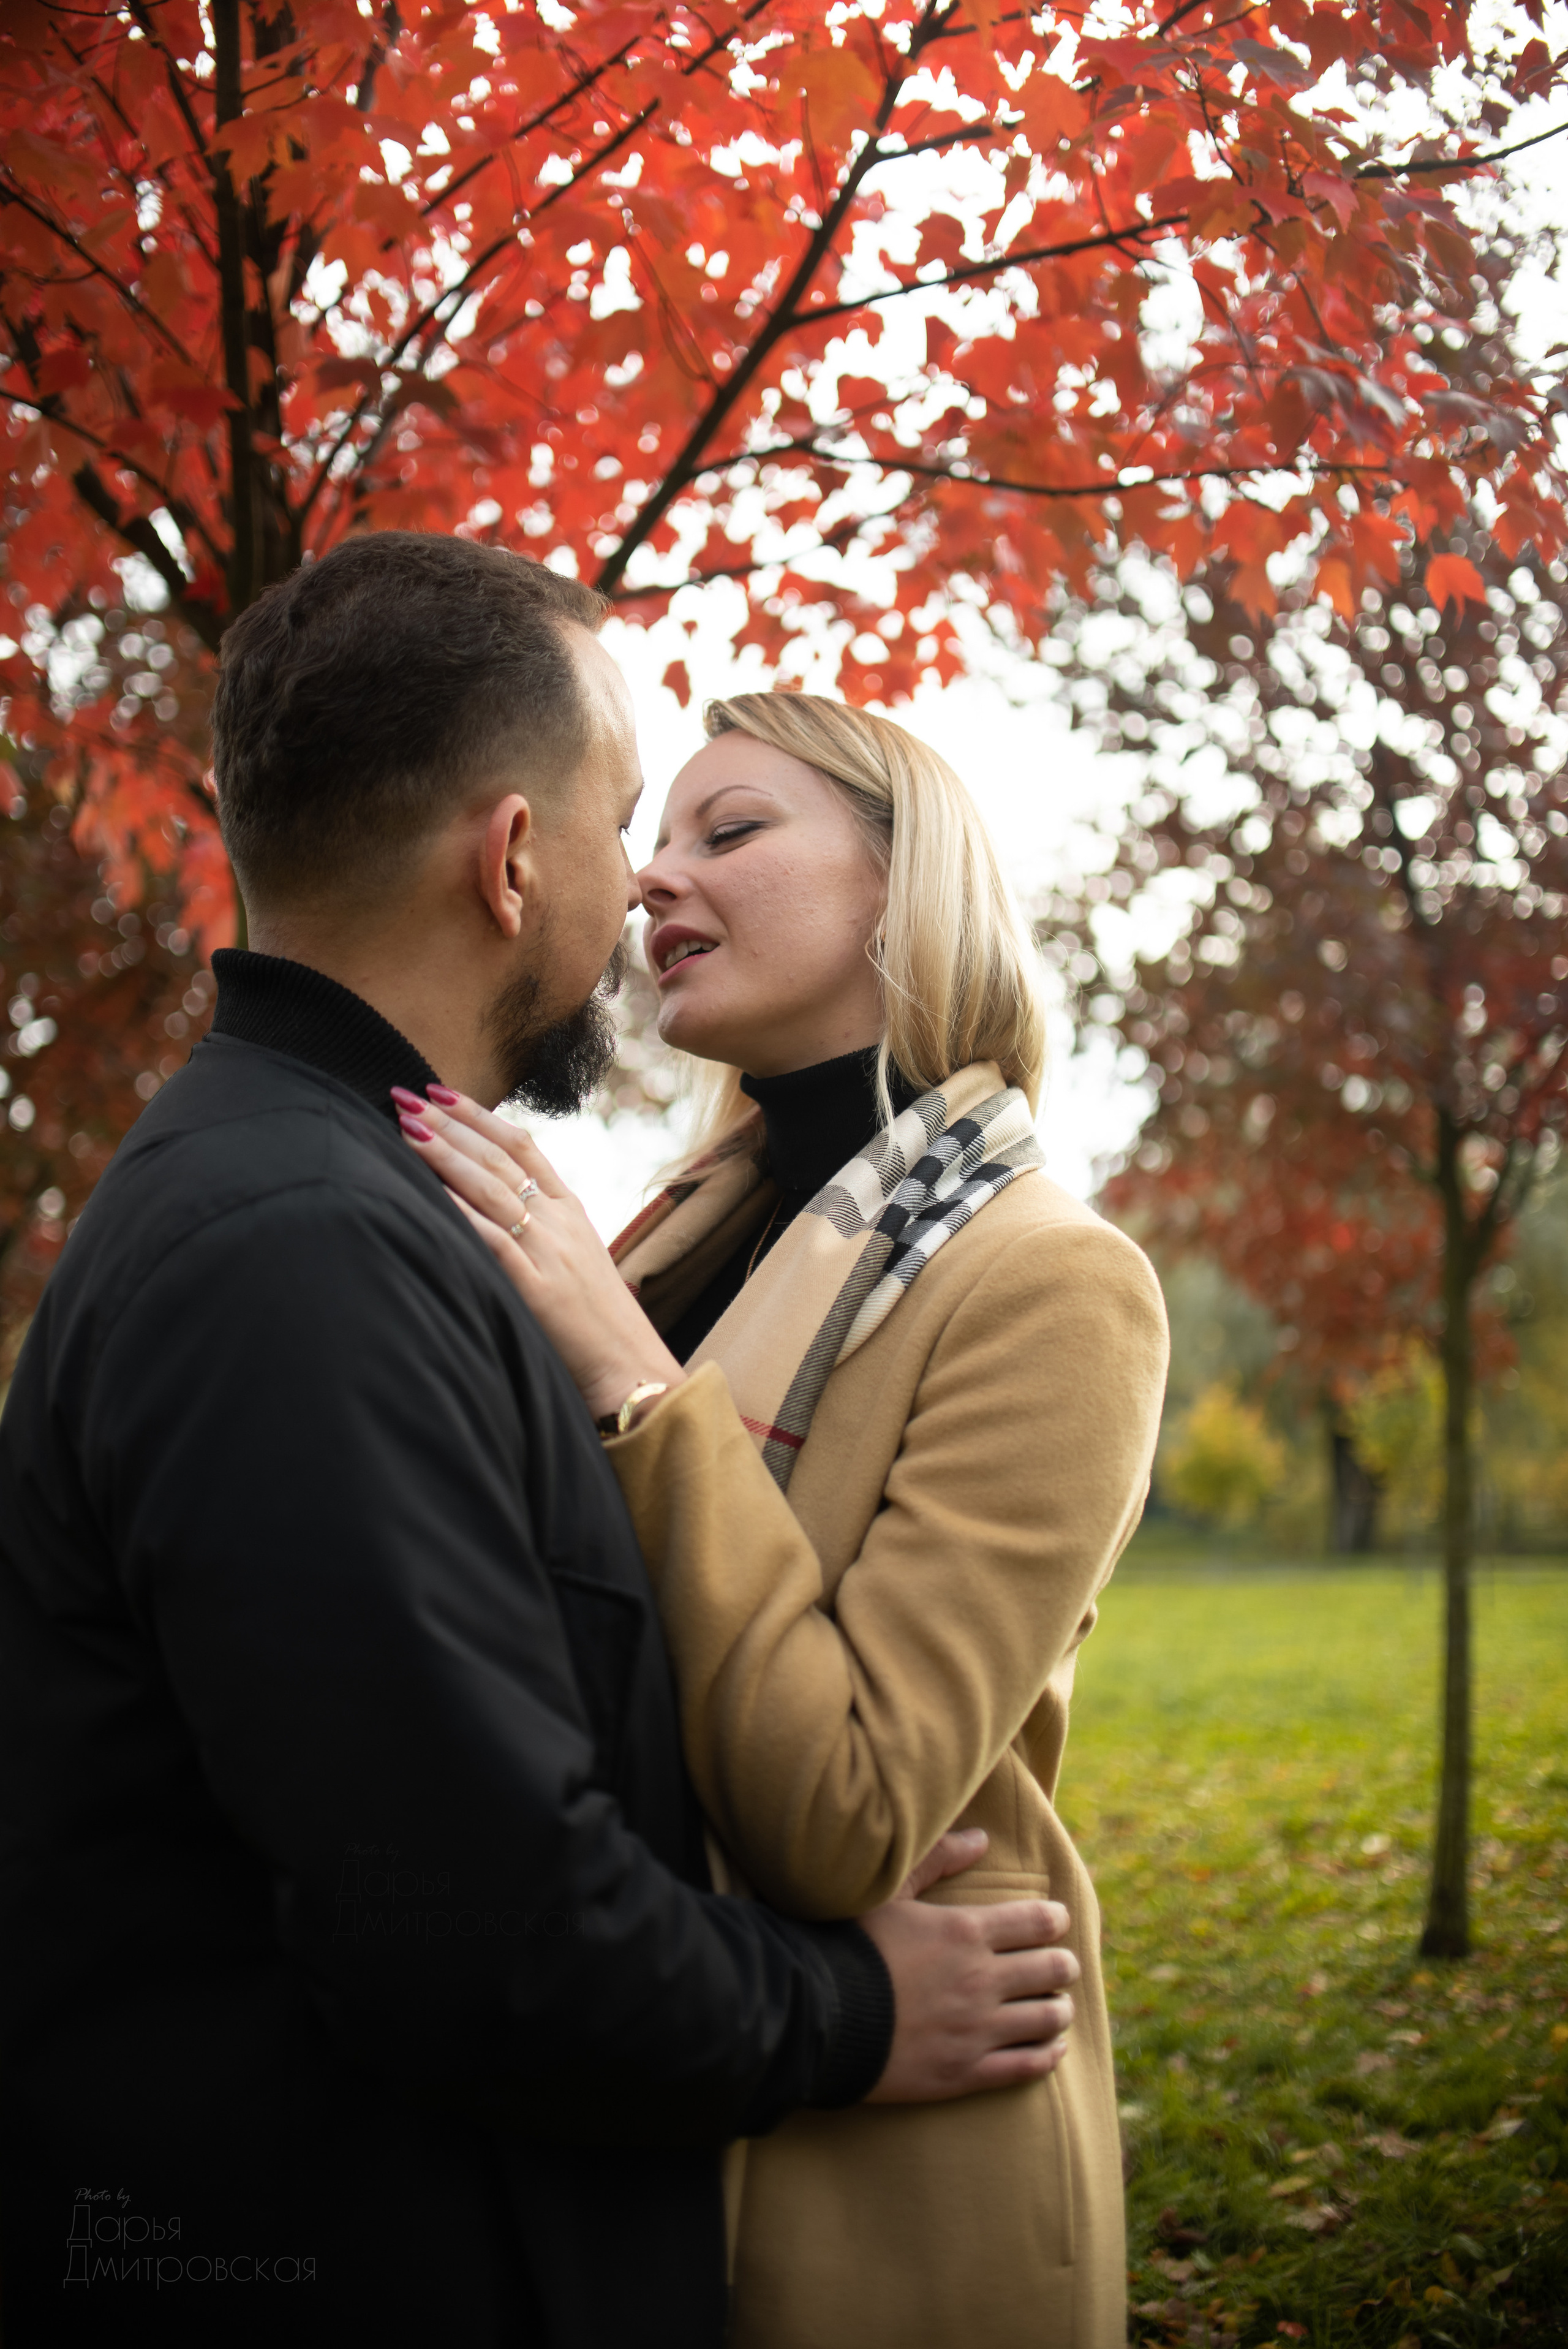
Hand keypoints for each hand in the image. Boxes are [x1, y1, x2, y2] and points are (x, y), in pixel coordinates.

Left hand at [392, 1086, 683, 1426]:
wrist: (631, 1367)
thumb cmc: (599, 1323)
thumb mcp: (576, 1260)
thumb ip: (543, 1229)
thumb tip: (494, 1207)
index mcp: (571, 1210)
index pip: (522, 1145)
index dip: (478, 1115)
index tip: (440, 1092)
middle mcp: (560, 1221)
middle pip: (499, 1158)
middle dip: (449, 1124)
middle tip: (405, 1096)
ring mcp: (549, 1252)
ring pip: (492, 1188)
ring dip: (446, 1155)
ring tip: (408, 1128)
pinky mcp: (535, 1288)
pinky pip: (493, 1239)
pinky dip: (461, 1212)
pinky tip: (431, 1192)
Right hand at [858, 1829, 1077, 2102]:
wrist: (815, 2017)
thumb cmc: (848, 1946)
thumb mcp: (887, 1891)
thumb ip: (936, 1858)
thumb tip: (981, 1837)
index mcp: (966, 1932)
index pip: (1038, 1922)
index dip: (1055, 1919)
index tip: (1056, 1919)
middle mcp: (980, 1981)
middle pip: (1052, 1970)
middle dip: (1063, 1964)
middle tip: (1061, 1963)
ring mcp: (975, 2031)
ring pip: (1046, 2019)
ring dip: (1059, 2009)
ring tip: (1057, 2006)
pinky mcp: (963, 2073)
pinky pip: (1026, 2067)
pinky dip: (1048, 2055)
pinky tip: (1052, 2048)